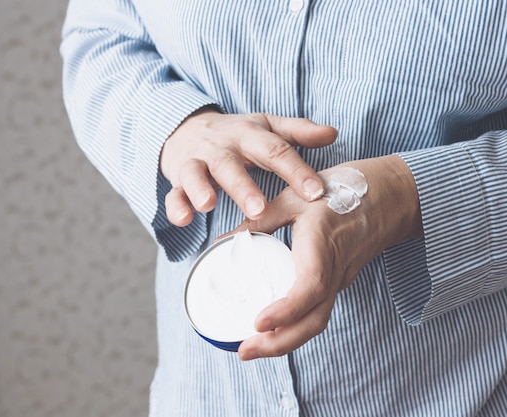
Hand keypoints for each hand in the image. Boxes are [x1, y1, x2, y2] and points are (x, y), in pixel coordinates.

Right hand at [160, 108, 337, 225]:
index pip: (275, 151)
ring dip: (201, 189)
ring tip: (209, 205)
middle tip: (259, 210)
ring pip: (196, 174)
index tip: (316, 193)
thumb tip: (333, 133)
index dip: (296, 171)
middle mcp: (221, 148)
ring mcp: (197, 162)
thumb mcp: (268, 128)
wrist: (188, 127)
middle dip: (244, 187)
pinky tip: (183, 219)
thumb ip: (298, 132)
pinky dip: (175, 205)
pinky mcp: (178, 179)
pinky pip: (173, 192)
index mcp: (248, 135)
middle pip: (231, 165)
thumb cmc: (238, 135)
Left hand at [230, 155, 422, 359]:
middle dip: (279, 343)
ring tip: (252, 347)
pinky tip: (273, 328)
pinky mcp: (338, 282)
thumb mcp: (295, 197)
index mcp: (323, 246)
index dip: (286, 310)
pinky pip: (318, 312)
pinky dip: (295, 327)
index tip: (258, 323)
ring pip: (316, 321)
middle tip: (244, 351)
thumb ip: (260, 219)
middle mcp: (334, 271)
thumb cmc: (342, 192)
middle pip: (313, 320)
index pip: (310, 288)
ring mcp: (339, 280)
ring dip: (286, 341)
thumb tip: (224, 240)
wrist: (389, 198)